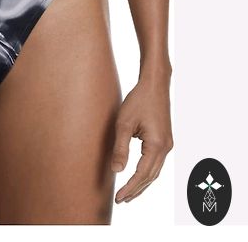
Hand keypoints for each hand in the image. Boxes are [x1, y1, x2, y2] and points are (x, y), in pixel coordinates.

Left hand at [111, 71, 172, 202]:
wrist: (155, 84)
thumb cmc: (138, 100)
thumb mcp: (124, 123)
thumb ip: (120, 148)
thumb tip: (116, 171)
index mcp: (156, 145)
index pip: (142, 174)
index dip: (130, 187)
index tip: (118, 197)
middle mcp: (165, 148)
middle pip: (150, 177)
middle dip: (136, 190)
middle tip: (121, 200)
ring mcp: (167, 145)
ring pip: (155, 172)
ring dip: (142, 184)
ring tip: (128, 194)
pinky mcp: (165, 140)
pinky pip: (156, 163)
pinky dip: (146, 173)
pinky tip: (138, 176)